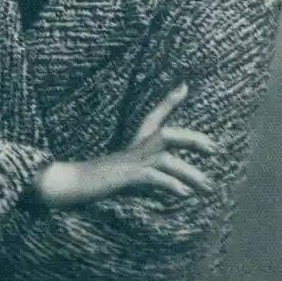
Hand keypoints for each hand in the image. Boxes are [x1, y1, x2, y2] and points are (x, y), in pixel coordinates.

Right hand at [34, 83, 216, 208]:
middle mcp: (133, 149)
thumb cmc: (92, 182)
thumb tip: (166, 180)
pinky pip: (152, 178)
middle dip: (192, 138)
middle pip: (167, 133)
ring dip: (190, 172)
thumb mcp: (121, 174)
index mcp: (132, 145)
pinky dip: (170, 184)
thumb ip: (140, 173)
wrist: (67, 185)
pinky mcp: (124, 177)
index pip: (152, 117)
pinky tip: (184, 194)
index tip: (184, 86)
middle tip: (214, 148)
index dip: (168, 102)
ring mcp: (128, 162)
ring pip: (166, 160)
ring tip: (208, 187)